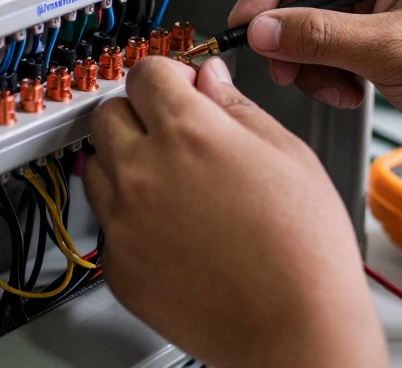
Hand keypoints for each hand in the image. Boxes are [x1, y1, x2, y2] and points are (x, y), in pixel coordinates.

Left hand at [83, 57, 387, 367]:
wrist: (295, 330)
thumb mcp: (288, 153)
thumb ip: (237, 107)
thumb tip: (209, 80)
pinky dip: (130, 216)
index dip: (168, 74)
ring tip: (173, 182)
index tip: (180, 87)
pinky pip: (107, 222)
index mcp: (188, 133)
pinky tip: (173, 227)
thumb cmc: (305, 251)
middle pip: (109, 112)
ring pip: (96, 164)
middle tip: (174, 131)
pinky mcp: (118, 266)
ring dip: (126, 161)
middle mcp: (144, 172)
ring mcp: (125, 222)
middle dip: (139, 112)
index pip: (146, 71)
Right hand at [229, 0, 401, 154]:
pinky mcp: (383, 37)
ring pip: (314, 22)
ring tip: (330, 85)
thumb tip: (264, 27)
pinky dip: (330, 73)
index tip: (248, 19)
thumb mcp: (389, 50)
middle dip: (290, 32)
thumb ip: (318, 36)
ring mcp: (384, 4)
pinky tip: (351, 91)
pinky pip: (332, 47)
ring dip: (311, 59)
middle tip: (279, 62)